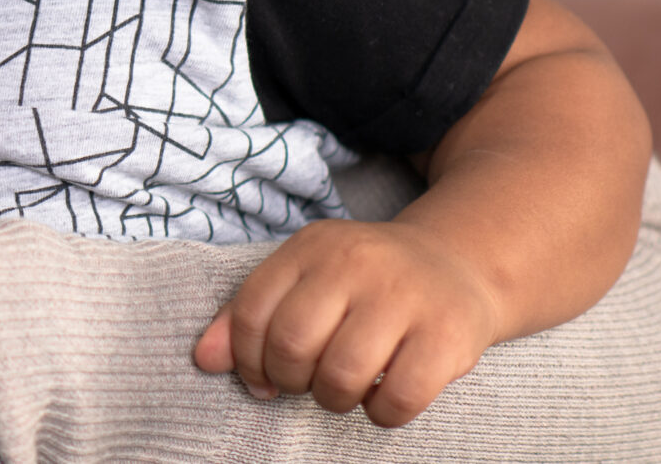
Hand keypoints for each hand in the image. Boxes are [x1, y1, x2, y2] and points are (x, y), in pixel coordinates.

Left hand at [194, 218, 501, 427]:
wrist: (457, 266)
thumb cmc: (364, 284)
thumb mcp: (304, 278)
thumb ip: (248, 314)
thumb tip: (203, 360)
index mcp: (311, 247)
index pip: (250, 310)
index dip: (245, 358)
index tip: (262, 378)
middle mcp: (355, 263)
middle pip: (292, 344)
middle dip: (290, 380)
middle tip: (307, 383)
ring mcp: (405, 297)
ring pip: (342, 374)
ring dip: (334, 399)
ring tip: (344, 389)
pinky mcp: (448, 334)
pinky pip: (399, 397)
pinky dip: (382, 413)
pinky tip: (384, 395)